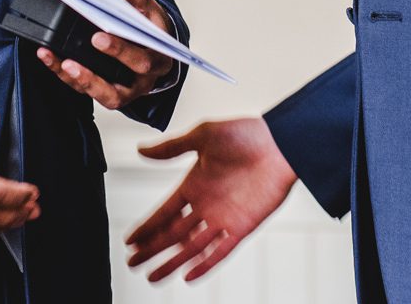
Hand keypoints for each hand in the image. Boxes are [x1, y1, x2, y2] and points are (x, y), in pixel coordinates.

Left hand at [34, 0, 175, 109]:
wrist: (154, 39)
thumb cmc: (149, 23)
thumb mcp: (146, 4)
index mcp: (158, 59)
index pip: (142, 61)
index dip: (120, 52)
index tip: (98, 37)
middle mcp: (143, 81)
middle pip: (120, 90)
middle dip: (93, 76)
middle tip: (71, 60)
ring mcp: (125, 90)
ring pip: (101, 97)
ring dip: (78, 82)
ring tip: (60, 64)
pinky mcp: (106, 90)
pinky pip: (86, 89)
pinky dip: (66, 76)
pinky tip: (52, 60)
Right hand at [126, 117, 296, 281]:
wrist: (281, 144)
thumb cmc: (246, 135)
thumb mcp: (203, 135)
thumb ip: (172, 148)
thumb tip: (140, 150)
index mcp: (194, 184)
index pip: (164, 211)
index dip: (147, 226)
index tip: (130, 240)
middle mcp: (206, 204)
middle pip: (173, 234)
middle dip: (152, 249)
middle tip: (132, 263)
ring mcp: (223, 218)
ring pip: (192, 247)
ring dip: (172, 261)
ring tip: (152, 276)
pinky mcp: (242, 227)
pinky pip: (220, 252)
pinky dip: (205, 265)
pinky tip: (188, 276)